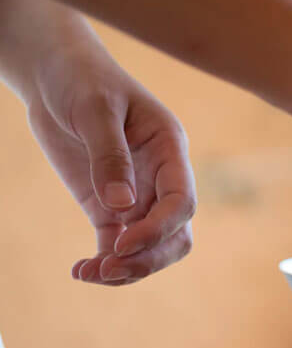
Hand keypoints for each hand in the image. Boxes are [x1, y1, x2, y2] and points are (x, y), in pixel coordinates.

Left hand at [27, 42, 195, 284]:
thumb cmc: (80, 79)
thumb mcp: (93, 108)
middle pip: (176, 236)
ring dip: (128, 268)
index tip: (122, 242)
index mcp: (170, 151)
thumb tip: (121, 207)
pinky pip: (116, 247)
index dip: (159, 228)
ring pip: (151, 249)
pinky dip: (104, 264)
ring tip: (90, 274)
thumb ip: (109, 155)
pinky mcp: (110, 210)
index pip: (181, 202)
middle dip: (149, 258)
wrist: (54, 73)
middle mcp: (162, 180)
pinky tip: (81, 271)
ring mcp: (138, 198)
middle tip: (110, 268)